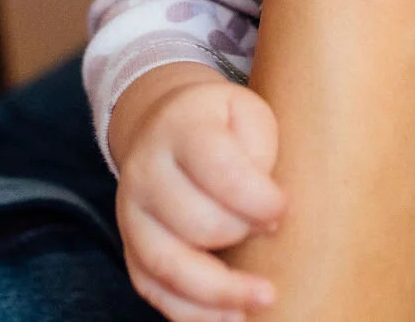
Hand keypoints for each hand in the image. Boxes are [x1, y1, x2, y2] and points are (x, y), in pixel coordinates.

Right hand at [111, 64, 286, 321]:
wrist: (165, 123)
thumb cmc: (222, 125)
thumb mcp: (249, 114)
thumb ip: (262, 153)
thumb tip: (269, 216)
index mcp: (181, 127)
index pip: (219, 170)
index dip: (258, 200)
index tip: (283, 209)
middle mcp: (146, 170)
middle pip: (195, 221)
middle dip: (242, 234)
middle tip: (273, 234)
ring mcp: (131, 212)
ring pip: (168, 264)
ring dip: (219, 292)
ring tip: (263, 300)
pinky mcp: (131, 247)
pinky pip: (153, 290)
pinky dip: (191, 312)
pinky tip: (230, 317)